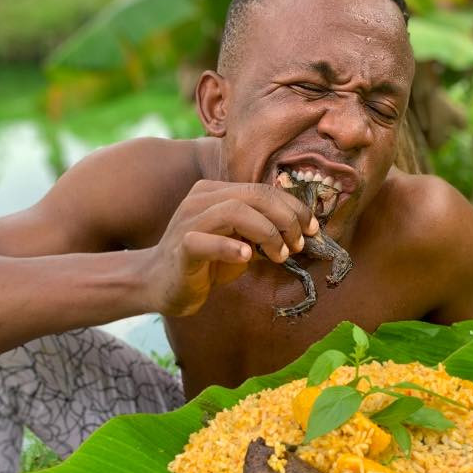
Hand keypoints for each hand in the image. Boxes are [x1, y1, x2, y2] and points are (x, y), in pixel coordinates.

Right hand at [147, 181, 318, 315]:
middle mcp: (201, 199)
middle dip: (286, 218)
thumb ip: (262, 233)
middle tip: (299, 243)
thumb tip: (301, 234)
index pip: (262, 190)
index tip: (312, 229)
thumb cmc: (204, 263)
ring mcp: (189, 221)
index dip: (293, 207)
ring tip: (280, 255)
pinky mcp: (181, 246)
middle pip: (254, 196)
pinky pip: (206, 241)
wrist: (160, 283)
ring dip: (266, 232)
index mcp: (216, 192)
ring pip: (234, 212)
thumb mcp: (239, 242)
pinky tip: (247, 258)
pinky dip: (231, 248)